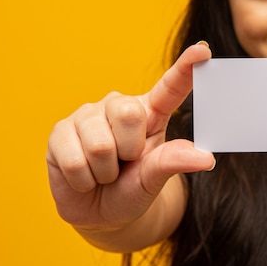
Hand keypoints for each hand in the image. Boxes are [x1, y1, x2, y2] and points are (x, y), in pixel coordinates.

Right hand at [46, 42, 214, 232]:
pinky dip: (83, 180)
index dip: (185, 68)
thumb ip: (174, 162)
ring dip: (104, 172)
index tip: (203, 51)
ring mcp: (87, 116)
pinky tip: (83, 177)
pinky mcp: (61, 131)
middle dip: (128, 150)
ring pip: (100, 145)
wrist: (98, 214)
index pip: (170, 88)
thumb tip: (205, 158)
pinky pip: (75, 160)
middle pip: (128, 114)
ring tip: (103, 172)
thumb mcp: (154, 179)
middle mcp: (118, 106)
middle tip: (124, 163)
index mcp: (150, 113)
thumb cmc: (132, 190)